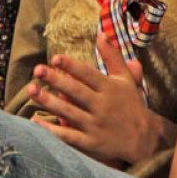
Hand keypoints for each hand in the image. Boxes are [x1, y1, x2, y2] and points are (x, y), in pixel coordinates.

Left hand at [27, 33, 155, 164]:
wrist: (145, 140)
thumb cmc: (131, 104)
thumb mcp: (126, 79)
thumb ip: (113, 56)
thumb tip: (101, 34)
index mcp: (110, 88)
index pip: (88, 74)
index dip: (72, 66)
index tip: (55, 58)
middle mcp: (102, 106)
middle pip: (76, 91)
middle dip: (56, 80)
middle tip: (37, 69)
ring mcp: (95, 126)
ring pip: (69, 112)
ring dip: (49, 102)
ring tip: (31, 90)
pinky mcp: (91, 144)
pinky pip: (69, 137)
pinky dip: (52, 131)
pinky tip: (35, 123)